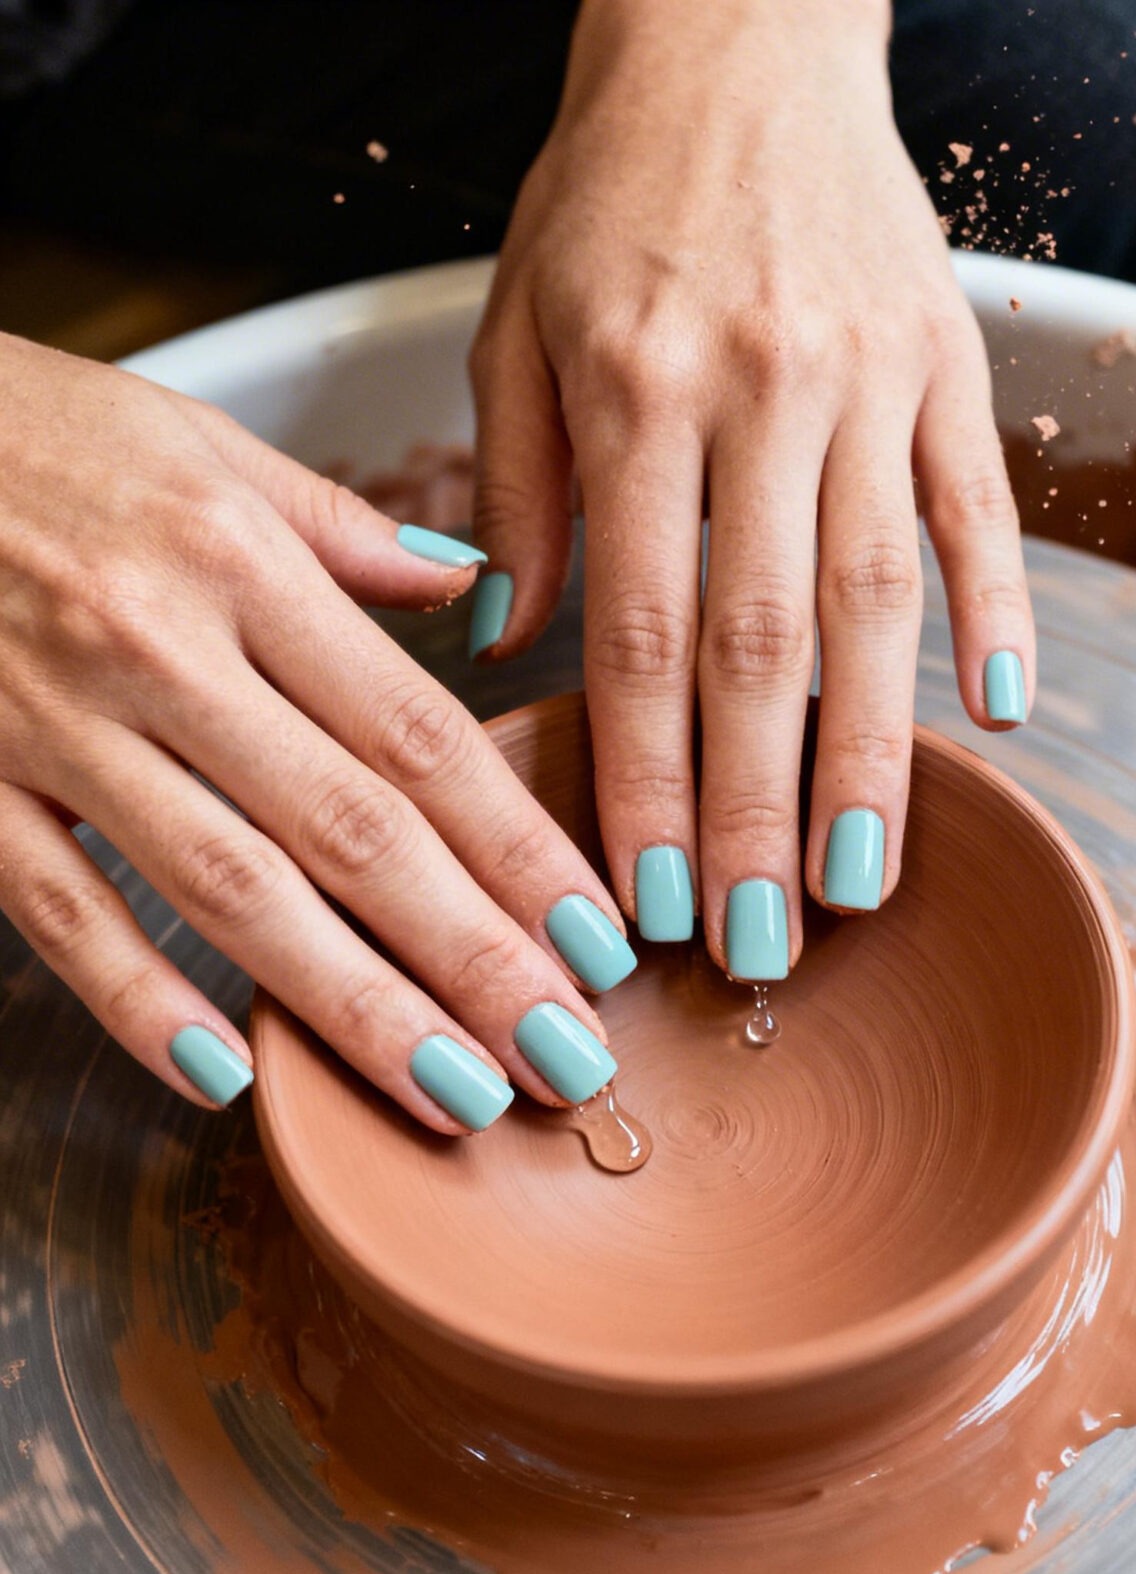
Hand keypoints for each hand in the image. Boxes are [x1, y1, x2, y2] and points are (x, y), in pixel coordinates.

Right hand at [0, 334, 632, 1126]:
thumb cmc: (36, 436)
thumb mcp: (202, 445)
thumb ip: (343, 528)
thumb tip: (471, 586)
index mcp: (239, 564)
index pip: (415, 734)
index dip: (518, 848)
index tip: (597, 937)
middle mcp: (162, 651)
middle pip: (351, 831)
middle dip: (472, 959)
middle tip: (565, 1057)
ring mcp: (59, 727)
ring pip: (230, 890)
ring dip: (353, 1006)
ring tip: (453, 1093)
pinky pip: (60, 911)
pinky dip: (139, 999)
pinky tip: (227, 1075)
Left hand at [468, 0, 1034, 974]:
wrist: (738, 40)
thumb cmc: (610, 193)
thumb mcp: (517, 325)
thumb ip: (515, 496)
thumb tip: (504, 651)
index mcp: (636, 389)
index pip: (641, 630)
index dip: (645, 778)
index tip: (648, 897)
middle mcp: (762, 390)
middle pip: (762, 644)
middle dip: (757, 811)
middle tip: (758, 943)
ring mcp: (871, 377)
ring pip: (877, 597)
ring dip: (873, 754)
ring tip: (863, 880)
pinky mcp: (950, 361)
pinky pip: (981, 503)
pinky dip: (998, 608)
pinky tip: (1000, 713)